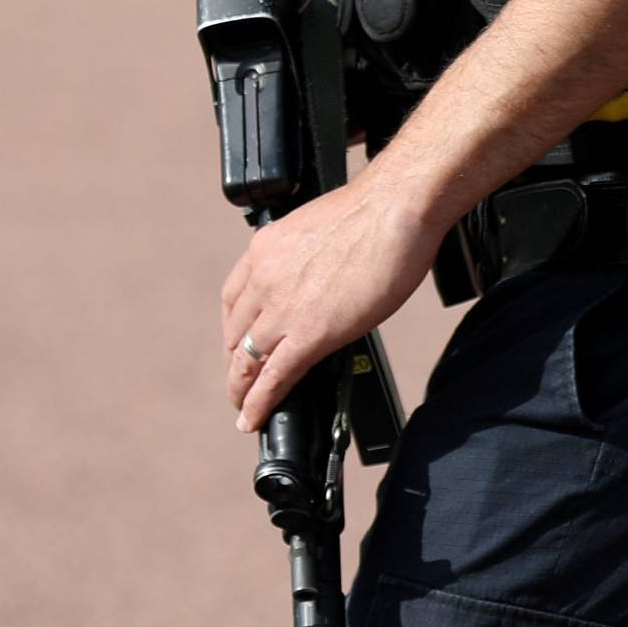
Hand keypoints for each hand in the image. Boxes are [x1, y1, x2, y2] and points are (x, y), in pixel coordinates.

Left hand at [220, 169, 441, 432]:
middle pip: (235, 333)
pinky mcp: (310, 333)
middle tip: (240, 383)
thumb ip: (305, 259)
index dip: (232, 330)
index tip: (237, 345)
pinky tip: (254, 419)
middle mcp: (264, 277)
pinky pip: (274, 377)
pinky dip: (259, 403)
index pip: (232, 299)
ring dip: (242, 390)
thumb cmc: (374, 211)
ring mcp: (284, 307)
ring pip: (247, 360)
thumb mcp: (317, 230)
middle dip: (235, 364)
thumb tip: (316, 280)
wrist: (395, 207)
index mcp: (265, 248)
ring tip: (243, 410)